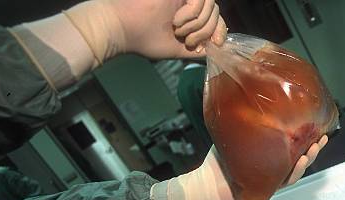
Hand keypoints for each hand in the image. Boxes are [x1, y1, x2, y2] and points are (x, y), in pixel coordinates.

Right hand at [108, 0, 226, 57]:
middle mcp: (187, 3)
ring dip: (197, 25)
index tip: (217, 43)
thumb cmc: (145, 40)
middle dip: (206, 32)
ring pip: (211, 6)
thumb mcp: (178, 49)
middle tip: (187, 41)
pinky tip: (175, 20)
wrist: (123, 30)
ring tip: (178, 30)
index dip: (221, 29)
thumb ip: (198, 49)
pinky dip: (191, 14)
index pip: (216, 17)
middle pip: (216, 12)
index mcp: (188, 15)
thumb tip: (217, 49)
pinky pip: (199, 0)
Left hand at [209, 134, 329, 199]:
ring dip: (308, 158)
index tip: (317, 124)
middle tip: (323, 136)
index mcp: (270, 152)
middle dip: (314, 146)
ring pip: (296, 168)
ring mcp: (272, 177)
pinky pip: (285, 180)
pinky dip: (294, 172)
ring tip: (315, 146)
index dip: (307, 135)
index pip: (293, 143)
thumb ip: (246, 122)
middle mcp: (275, 165)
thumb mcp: (235, 135)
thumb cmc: (219, 160)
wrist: (208, 183)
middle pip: (300, 156)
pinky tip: (301, 161)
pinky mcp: (267, 187)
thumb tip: (250, 96)